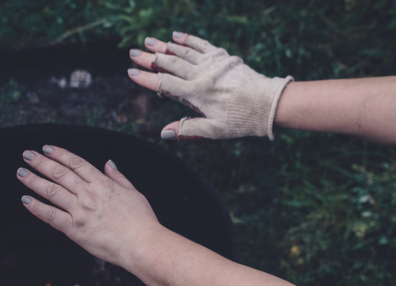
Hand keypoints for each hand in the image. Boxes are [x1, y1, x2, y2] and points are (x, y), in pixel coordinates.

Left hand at [16, 145, 163, 268]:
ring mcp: (81, 211)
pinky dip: (37, 208)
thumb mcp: (133, 192)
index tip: (47, 148)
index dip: (60, 154)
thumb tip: (108, 163)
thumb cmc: (142, 221)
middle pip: (60, 173)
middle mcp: (89, 194)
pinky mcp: (75, 229)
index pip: (76, 164)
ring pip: (52, 191)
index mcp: (103, 184)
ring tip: (21, 173)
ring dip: (34, 180)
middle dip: (41, 162)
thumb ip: (118, 177)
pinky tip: (26, 201)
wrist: (142, 244)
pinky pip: (52, 216)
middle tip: (27, 155)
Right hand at [128, 32, 292, 140]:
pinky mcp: (223, 58)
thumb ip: (187, 130)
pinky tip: (176, 36)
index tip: (130, 72)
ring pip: (183, 52)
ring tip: (149, 41)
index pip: (164, 83)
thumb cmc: (241, 120)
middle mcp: (201, 75)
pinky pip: (201, 45)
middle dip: (150, 58)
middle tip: (133, 52)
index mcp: (196, 93)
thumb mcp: (213, 131)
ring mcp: (212, 64)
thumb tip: (164, 133)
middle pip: (170, 64)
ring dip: (164, 46)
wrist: (269, 103)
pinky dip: (188, 40)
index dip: (146, 78)